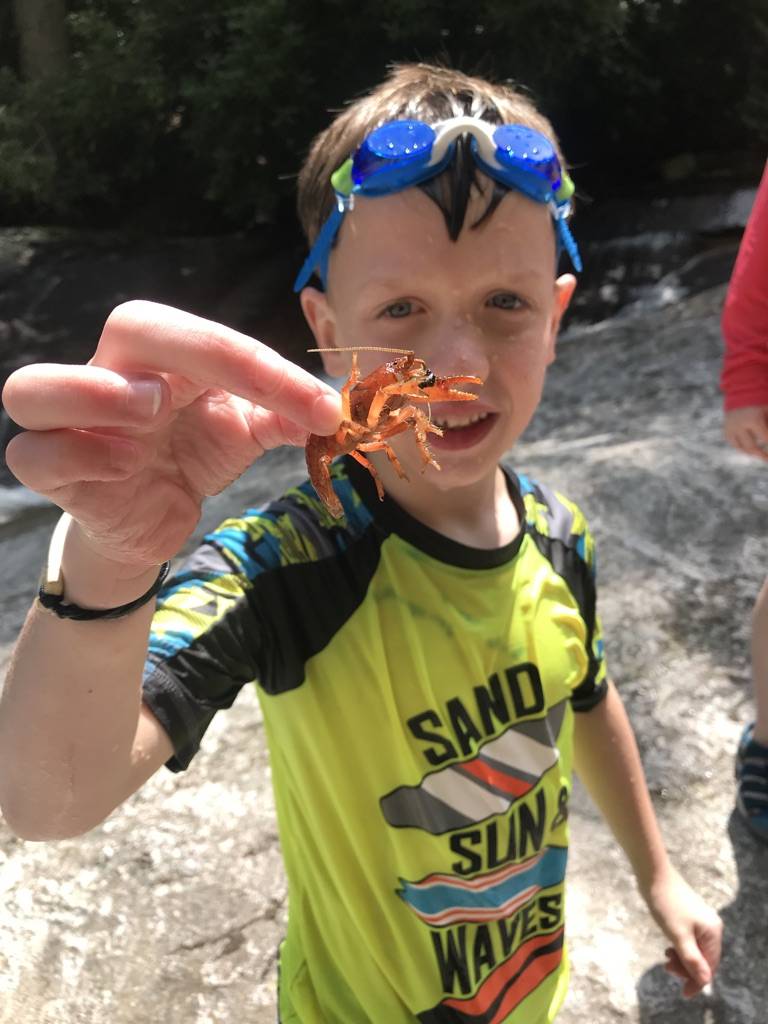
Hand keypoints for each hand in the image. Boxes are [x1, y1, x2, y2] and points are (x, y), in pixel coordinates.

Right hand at [2, 301, 340, 571]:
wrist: (154, 516)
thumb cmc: (193, 454)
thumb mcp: (245, 433)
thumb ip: (284, 417)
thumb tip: (330, 409)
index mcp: (169, 356)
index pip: (208, 336)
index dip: (265, 366)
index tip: (322, 409)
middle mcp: (117, 374)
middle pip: (131, 325)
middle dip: (187, 347)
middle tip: (230, 382)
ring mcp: (73, 423)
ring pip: (34, 387)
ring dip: (93, 392)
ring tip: (148, 414)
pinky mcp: (53, 472)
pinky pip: (33, 454)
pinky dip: (78, 455)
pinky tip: (125, 468)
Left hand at [644, 867, 721, 998]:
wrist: (653, 874)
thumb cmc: (665, 904)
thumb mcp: (678, 935)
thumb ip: (691, 959)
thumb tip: (704, 980)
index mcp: (712, 931)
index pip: (710, 966)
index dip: (697, 981)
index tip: (683, 993)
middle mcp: (711, 926)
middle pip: (704, 958)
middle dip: (687, 968)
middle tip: (667, 968)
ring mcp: (701, 920)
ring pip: (695, 949)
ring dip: (682, 959)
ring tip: (666, 959)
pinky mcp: (690, 915)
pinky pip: (689, 939)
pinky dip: (680, 947)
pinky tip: (668, 949)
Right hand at [724, 405, 767, 460]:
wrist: (741, 392)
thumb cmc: (760, 402)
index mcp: (754, 420)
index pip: (766, 439)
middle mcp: (740, 426)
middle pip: (752, 448)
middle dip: (762, 455)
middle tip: (767, 459)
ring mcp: (731, 429)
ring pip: (741, 448)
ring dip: (752, 453)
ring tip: (761, 454)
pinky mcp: (726, 431)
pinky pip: (735, 444)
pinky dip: (743, 447)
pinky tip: (751, 448)